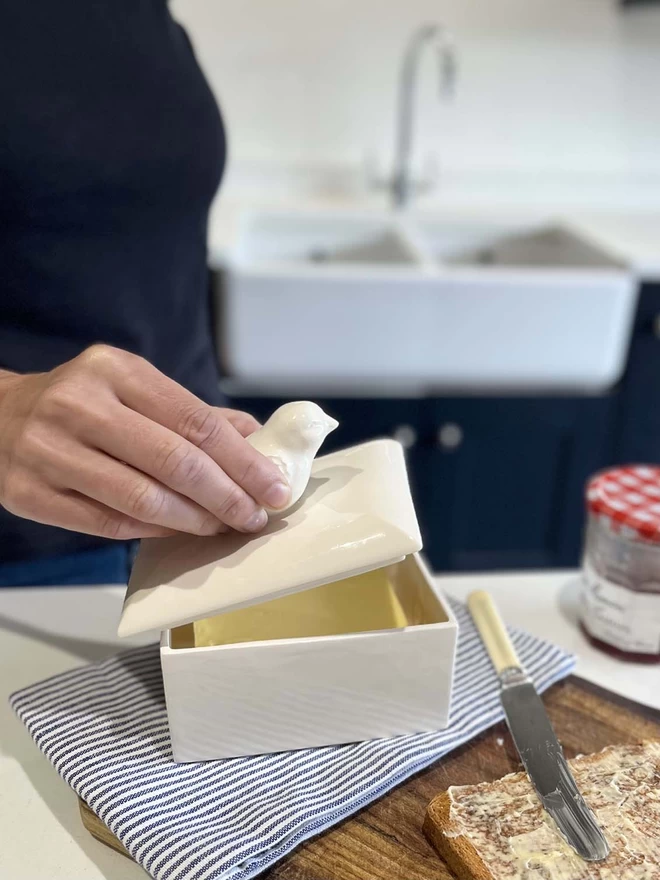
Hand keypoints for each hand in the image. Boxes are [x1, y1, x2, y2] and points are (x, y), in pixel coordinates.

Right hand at [0, 345, 289, 539]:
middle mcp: (78, 405)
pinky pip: (108, 524)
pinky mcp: (30, 494)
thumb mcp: (134, 388)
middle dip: (227, 496)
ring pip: (142, 499)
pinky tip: (178, 531)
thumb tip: (258, 442)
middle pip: (174, 461)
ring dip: (194, 520)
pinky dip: (153, 532)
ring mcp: (48, 451)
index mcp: (114, 370)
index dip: (243, 460)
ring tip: (221, 526)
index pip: (195, 420)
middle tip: (255, 516)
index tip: (275, 486)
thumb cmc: (81, 403)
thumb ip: (193, 414)